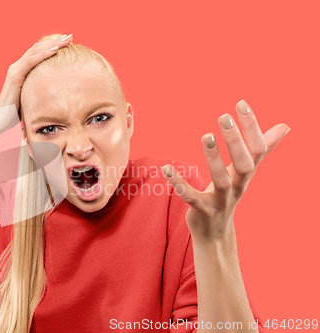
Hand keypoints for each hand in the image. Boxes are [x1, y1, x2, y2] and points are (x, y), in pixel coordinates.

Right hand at [0, 33, 72, 113]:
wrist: (0, 120)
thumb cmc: (16, 112)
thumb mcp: (31, 97)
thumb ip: (39, 90)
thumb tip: (55, 93)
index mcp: (21, 70)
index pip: (38, 52)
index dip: (52, 45)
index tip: (68, 42)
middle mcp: (17, 66)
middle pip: (38, 47)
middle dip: (55, 41)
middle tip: (70, 36)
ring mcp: (15, 70)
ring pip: (35, 51)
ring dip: (52, 44)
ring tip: (66, 40)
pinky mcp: (15, 76)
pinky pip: (31, 61)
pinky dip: (43, 54)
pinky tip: (55, 50)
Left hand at [162, 100, 289, 244]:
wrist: (216, 233)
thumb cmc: (228, 194)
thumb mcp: (245, 171)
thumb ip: (262, 148)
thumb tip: (285, 126)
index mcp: (246, 174)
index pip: (257, 149)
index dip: (252, 127)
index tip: (241, 104)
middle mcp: (237, 186)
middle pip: (244, 165)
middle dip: (235, 141)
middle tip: (223, 117)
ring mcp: (220, 200)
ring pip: (221, 181)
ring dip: (214, 159)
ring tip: (205, 136)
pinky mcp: (201, 210)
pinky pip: (190, 196)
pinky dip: (179, 183)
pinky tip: (167, 168)